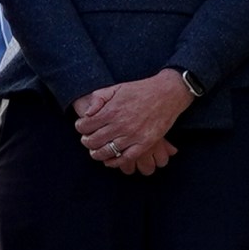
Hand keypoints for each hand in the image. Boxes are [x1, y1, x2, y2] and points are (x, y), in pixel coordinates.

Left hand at [76, 71, 194, 170]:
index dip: (80, 127)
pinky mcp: (145, 143)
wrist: (168, 93)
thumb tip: (87, 114)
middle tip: (88, 139)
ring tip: (96, 150)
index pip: (84, 126)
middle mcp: (120, 125)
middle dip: (86, 141)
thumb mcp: (117, 87)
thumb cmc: (141, 90)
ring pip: (106, 152)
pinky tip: (109, 159)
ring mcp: (133, 136)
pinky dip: (114, 162)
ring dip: (96, 153)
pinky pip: (124, 159)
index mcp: (111, 110)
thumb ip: (98, 98)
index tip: (82, 127)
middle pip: (92, 141)